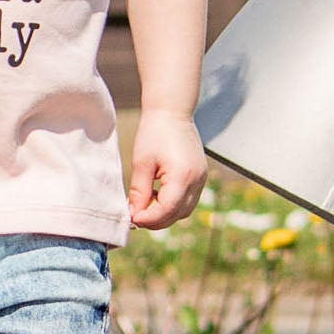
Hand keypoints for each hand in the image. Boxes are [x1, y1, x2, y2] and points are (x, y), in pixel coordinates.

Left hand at [128, 109, 206, 229]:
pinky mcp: (201, 177)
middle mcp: (197, 180)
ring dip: (164, 214)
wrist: (172, 112)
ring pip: (184, 211)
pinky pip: (188, 200)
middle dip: (155, 220)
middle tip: (134, 215)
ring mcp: (202, 179)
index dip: (148, 219)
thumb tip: (134, 215)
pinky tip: (156, 196)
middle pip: (177, 214)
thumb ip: (139, 191)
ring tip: (144, 205)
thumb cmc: (154, 133)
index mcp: (182, 175)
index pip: (166, 210)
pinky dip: (172, 205)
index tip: (131, 218)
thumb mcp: (141, 163)